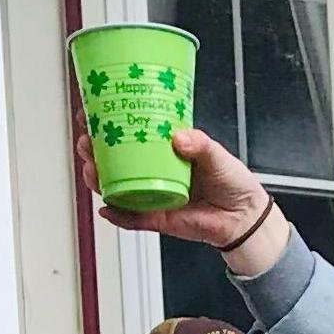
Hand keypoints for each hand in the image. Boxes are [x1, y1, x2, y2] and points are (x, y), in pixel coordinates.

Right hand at [81, 123, 290, 271]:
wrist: (245, 216)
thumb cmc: (233, 181)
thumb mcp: (216, 154)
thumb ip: (199, 144)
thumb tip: (178, 137)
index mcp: (163, 151)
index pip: (127, 135)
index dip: (104, 126)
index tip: (90, 115)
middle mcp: (152, 172)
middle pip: (112, 162)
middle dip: (93, 152)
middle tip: (87, 143)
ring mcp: (152, 195)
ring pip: (115, 188)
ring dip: (98, 180)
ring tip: (92, 171)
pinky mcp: (158, 219)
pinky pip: (132, 218)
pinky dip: (118, 216)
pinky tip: (107, 208)